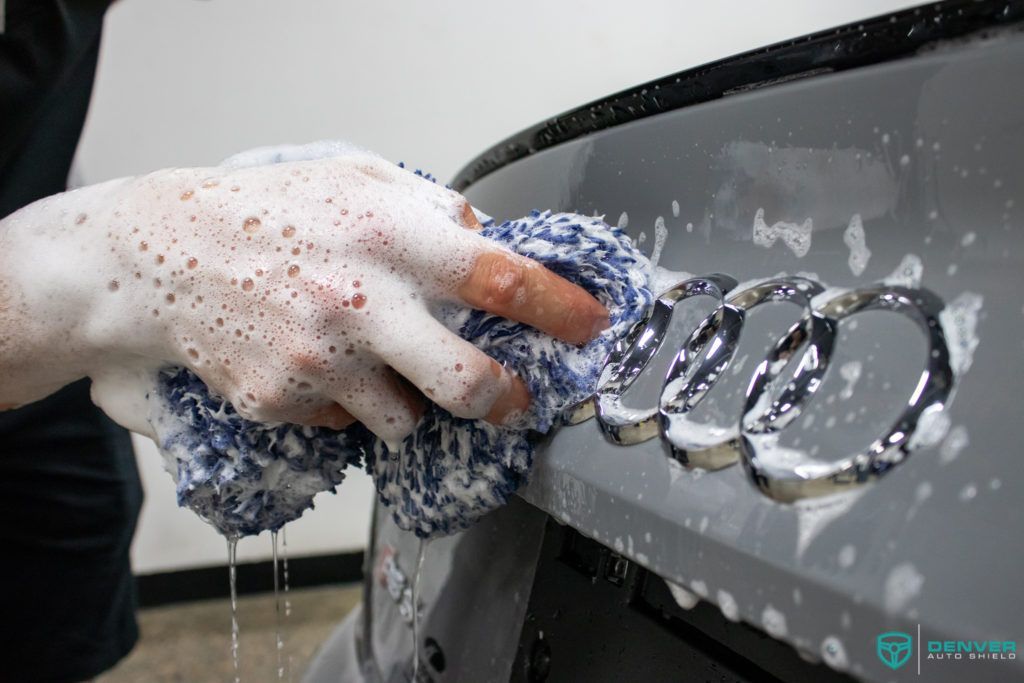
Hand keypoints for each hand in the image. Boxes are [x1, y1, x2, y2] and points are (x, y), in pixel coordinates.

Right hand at [0, 152, 607, 442]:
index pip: (500, 278)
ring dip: (408, 400)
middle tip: (512, 397)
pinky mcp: (282, 402)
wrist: (163, 255)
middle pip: (468, 384)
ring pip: (405, 421)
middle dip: (505, 400)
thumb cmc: (270, 211)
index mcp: (389, 238)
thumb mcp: (356, 178)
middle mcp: (360, 305)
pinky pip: (345, 421)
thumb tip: (487, 237)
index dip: (560, 309)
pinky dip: (347, 401)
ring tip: (373, 361)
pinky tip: (317, 362)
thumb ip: (429, 207)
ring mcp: (319, 363)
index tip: (592, 325)